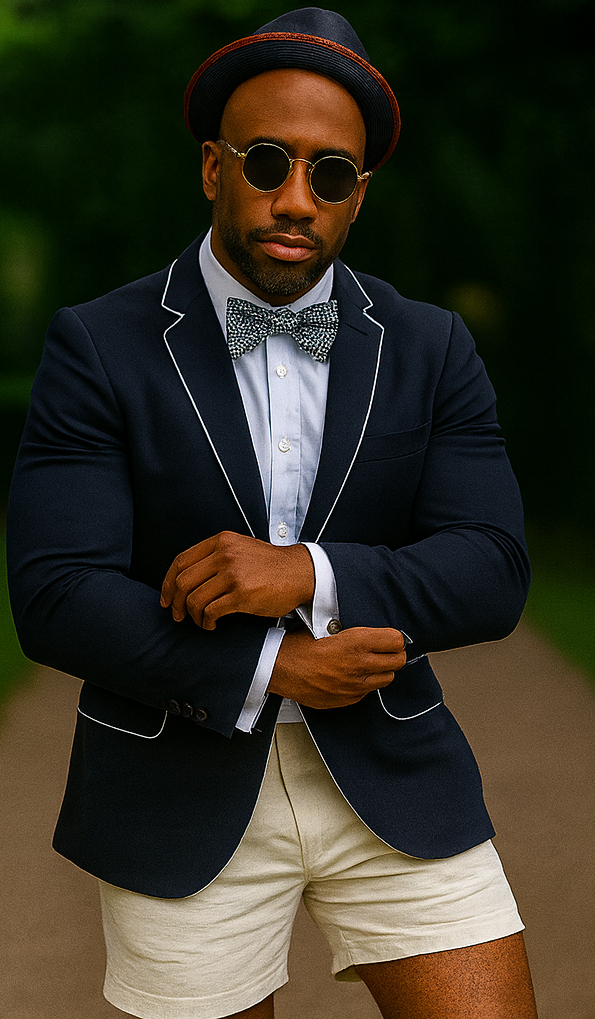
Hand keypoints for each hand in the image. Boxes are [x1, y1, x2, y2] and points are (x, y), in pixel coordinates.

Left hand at [160, 531, 314, 629]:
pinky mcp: (242, 594)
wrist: (301, 572)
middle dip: (175, 603)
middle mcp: (224, 554)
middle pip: (182, 582)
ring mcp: (233, 574)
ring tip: (200, 622)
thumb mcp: (240, 549)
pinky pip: (211, 611)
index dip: (167, 583)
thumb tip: (186, 580)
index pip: (180, 561)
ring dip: (192, 616)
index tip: (166, 599)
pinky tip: (212, 625)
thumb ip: (215, 557)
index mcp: (221, 541)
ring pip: (194, 599)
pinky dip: (206, 622)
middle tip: (178, 615)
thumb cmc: (270, 566)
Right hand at [269, 626, 406, 708]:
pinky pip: (367, 692)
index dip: (395, 638)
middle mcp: (358, 665)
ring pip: (387, 679)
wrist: (277, 668)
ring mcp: (353, 686)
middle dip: (395, 654)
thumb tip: (372, 633)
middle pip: (398, 661)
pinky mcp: (346, 699)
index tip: (392, 637)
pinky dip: (365, 684)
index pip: (395, 640)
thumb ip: (352, 632)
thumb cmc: (297, 646)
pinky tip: (354, 676)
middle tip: (388, 650)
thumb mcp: (326, 627)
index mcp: (354, 642)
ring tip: (371, 664)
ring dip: (382, 670)